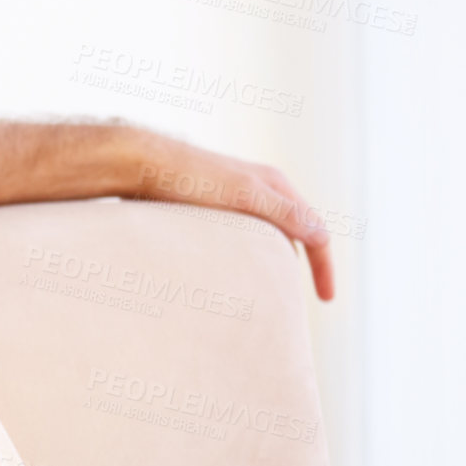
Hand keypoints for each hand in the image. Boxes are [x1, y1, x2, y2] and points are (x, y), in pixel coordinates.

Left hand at [131, 132, 335, 301]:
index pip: (316, 231)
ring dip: (271, 262)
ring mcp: (236, 198)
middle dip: (299, 266)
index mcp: (276, 185)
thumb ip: (283, 214)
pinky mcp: (210, 208)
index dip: (324, 266)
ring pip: (266, 237)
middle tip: (293, 302)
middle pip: (294, 235)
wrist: (140, 163)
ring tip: (266, 294)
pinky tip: (233, 274)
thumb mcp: (243, 195)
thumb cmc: (191, 178)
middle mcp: (260, 190)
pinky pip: (240, 237)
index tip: (326, 300)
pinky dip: (247, 257)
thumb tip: (323, 237)